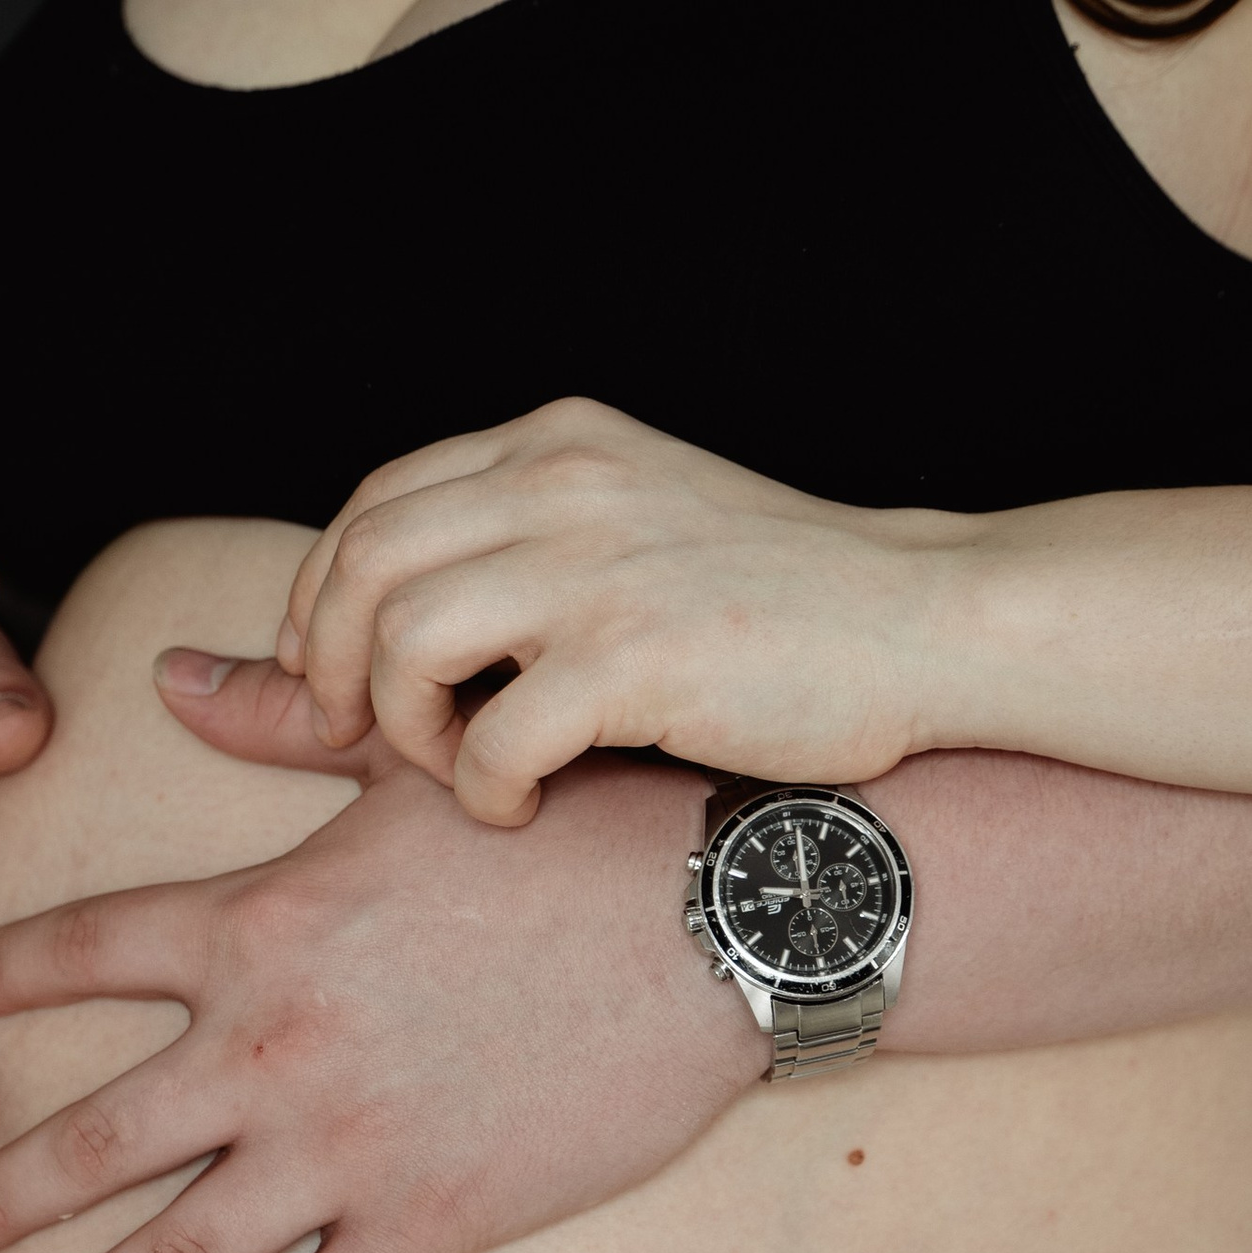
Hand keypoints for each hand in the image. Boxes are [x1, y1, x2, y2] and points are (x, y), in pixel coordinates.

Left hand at [0, 655, 760, 1252]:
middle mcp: (272, 1046)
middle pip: (91, 1139)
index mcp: (256, 923)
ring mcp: (347, 1147)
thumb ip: (272, 719)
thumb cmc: (567, 820)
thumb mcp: (405, 759)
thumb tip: (166, 670)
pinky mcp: (431, 1219)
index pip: (80, 951)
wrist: (711, 918)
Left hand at [275, 396, 972, 824]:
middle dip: (327, 665)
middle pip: (364, 564)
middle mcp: (564, 486)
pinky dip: (481, 791)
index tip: (337, 672)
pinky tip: (522, 808)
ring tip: (458, 767)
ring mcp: (600, 567)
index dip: (324, 599)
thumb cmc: (777, 604)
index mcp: (557, 444)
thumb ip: (498, 567)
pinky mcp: (637, 658)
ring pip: (404, 641)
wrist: (927, 621)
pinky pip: (490, 737)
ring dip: (403, 728)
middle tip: (358, 736)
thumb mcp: (627, 539)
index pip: (375, 504)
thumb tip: (351, 637)